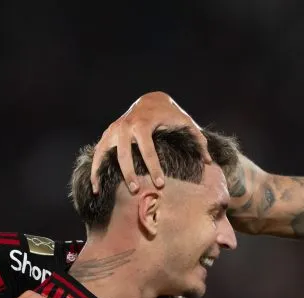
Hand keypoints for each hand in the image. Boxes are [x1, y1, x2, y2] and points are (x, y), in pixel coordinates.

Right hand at [89, 92, 210, 193]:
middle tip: (136, 190)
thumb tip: (208, 161)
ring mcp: (114, 130)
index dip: (154, 167)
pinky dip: (95, 169)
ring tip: (102, 192)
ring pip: (105, 153)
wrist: (150, 100)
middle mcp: (125, 126)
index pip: (148, 149)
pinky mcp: (108, 135)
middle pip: (124, 153)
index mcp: (144, 124)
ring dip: (104, 172)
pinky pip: (98, 154)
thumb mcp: (186, 123)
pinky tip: (95, 187)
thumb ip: (198, 140)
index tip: (159, 184)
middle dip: (129, 173)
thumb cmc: (171, 115)